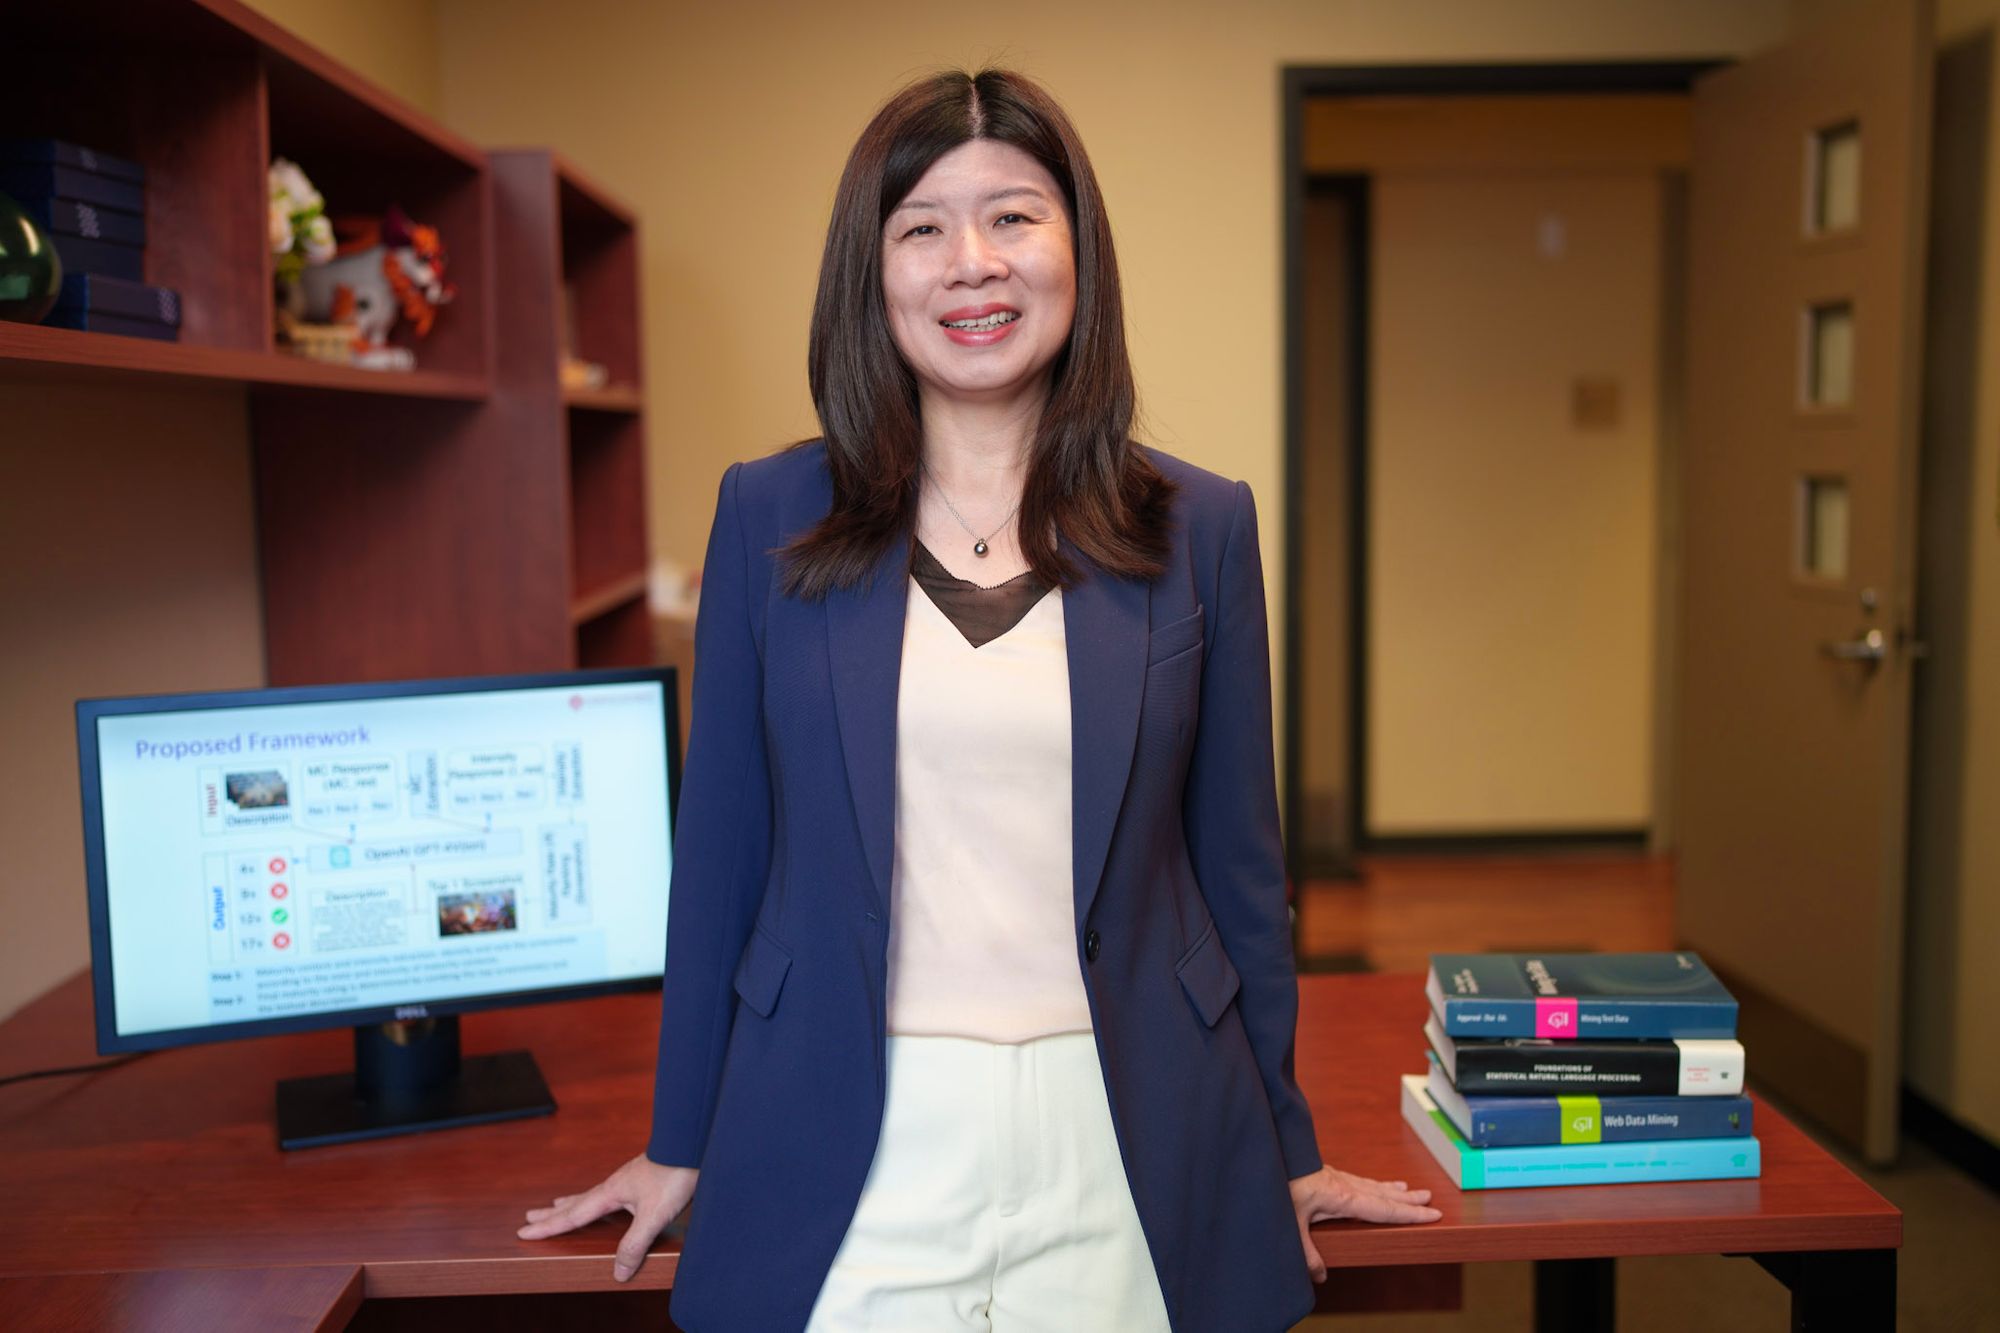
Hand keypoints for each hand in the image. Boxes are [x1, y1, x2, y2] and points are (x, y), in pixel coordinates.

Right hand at [518, 1153, 698, 1281]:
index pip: (572, 1215)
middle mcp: (615, 1185)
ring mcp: (628, 1179)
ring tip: (558, 1204)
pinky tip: (607, 1198)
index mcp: (610, 1193)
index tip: (524, 1231)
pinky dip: (596, 1198)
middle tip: (529, 1217)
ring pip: (592, 1195)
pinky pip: (609, 1191)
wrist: (692, 1144)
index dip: (548, 1226)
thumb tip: (617, 1272)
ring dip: (572, 1203)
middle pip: (576, 1202)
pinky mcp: (642, 1177)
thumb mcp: (654, 1215)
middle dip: (553, 1213)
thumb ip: (635, 1244)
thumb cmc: (674, 1175)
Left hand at [1288, 1164, 1441, 1282]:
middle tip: (1430, 1199)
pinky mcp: (1326, 1174)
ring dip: (1393, 1189)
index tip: (1433, 1213)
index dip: (1410, 1213)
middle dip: (1408, 1199)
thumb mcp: (1291, 1224)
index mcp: (1343, 1198)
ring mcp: (1336, 1177)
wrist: (1268, 1155)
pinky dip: (1374, 1184)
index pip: (1385, 1209)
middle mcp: (1345, 1185)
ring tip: (1410, 1189)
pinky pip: (1359, 1180)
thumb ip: (1307, 1253)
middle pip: (1385, 1194)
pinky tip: (1374, 1185)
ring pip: (1373, 1185)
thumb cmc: (1279, 1185)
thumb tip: (1320, 1276)